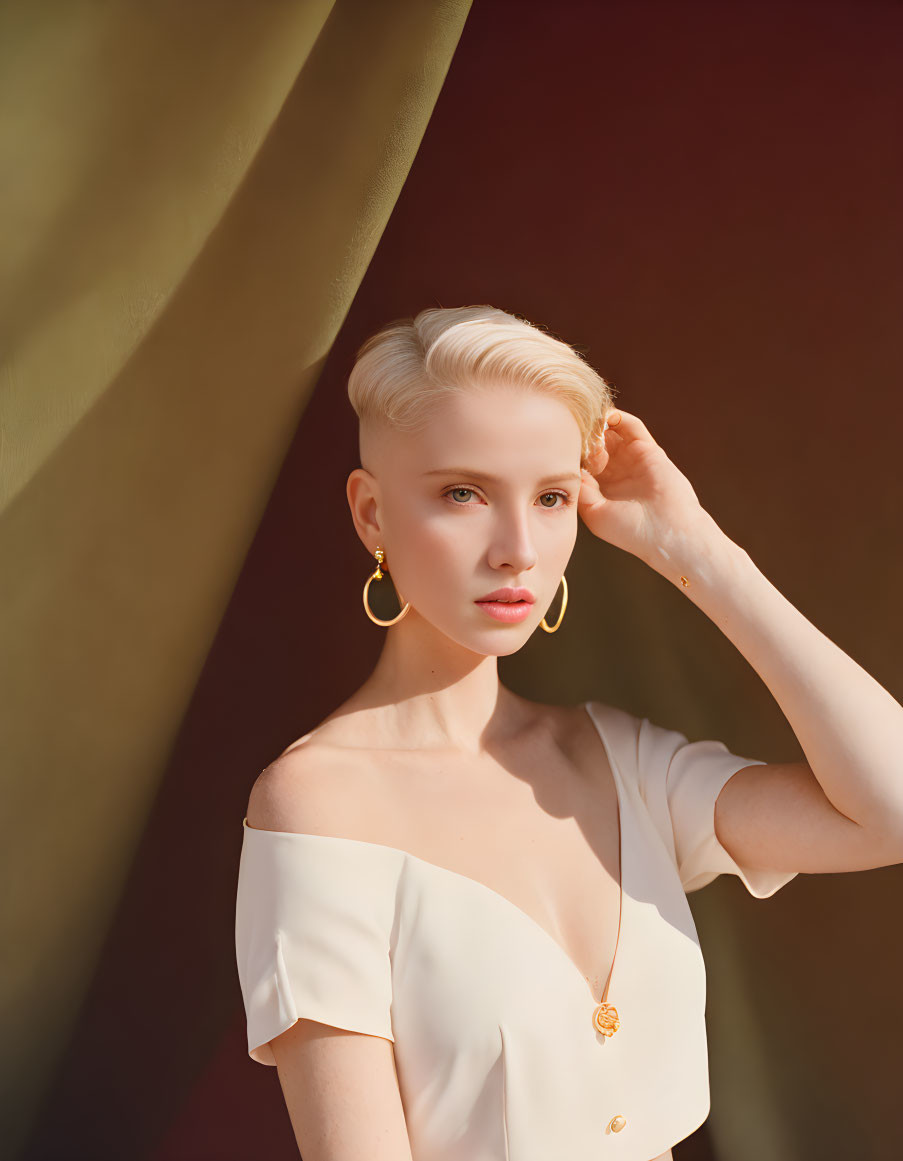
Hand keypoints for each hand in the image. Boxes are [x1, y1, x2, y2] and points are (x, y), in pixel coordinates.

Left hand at [577, 408, 713, 571]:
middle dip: (582, 434)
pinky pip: (631, 426)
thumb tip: (569, 461)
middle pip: (594, 442)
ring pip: (611, 431)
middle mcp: (616, 471)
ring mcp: (632, 459)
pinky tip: (604, 418)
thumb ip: (580, 486)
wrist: (664, 532)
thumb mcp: (593, 510)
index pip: (581, 460)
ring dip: (597, 424)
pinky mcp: (648, 449)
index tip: (559, 447)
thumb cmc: (629, 530)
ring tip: (587, 423)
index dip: (570, 451)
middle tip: (573, 431)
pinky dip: (617, 417)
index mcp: (600, 487)